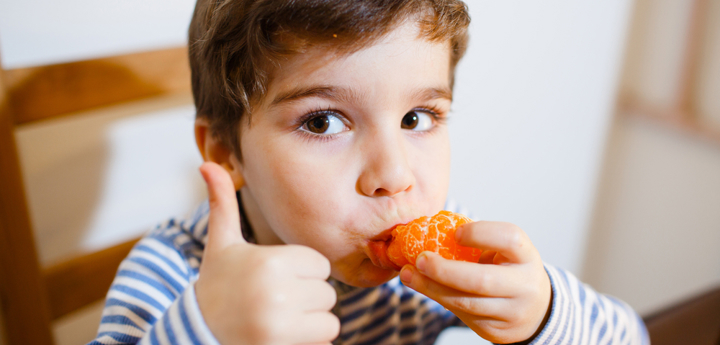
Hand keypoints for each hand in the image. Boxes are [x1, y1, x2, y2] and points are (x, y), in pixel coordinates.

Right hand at [195, 162, 339, 344]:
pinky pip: (324, 342)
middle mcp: (277, 294)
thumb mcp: (221, 246)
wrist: (197, 335)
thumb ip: (222, 205)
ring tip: (279, 319)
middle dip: (306, 299)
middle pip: (326, 294)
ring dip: (311, 323)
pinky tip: (281, 336)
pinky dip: (309, 341)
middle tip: (275, 302)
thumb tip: (207, 163)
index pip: (320, 265)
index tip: (276, 279)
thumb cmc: (216, 286)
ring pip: (329, 321)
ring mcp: (280, 326)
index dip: (302, 272)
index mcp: (270, 263)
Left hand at [399, 221, 550, 343]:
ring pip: (466, 302)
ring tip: (409, 274)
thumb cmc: (509, 269)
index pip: (509, 239)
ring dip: (432, 288)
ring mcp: (511, 312)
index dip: (481, 233)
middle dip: (445, 270)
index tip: (455, 233)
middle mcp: (525, 286)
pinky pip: (462, 314)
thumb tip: (428, 233)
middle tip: (419, 259)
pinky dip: (439, 298)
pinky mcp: (495, 330)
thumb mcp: (504, 252)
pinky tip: (424, 287)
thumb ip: (478, 243)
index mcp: (526, 256)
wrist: (535, 310)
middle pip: (482, 280)